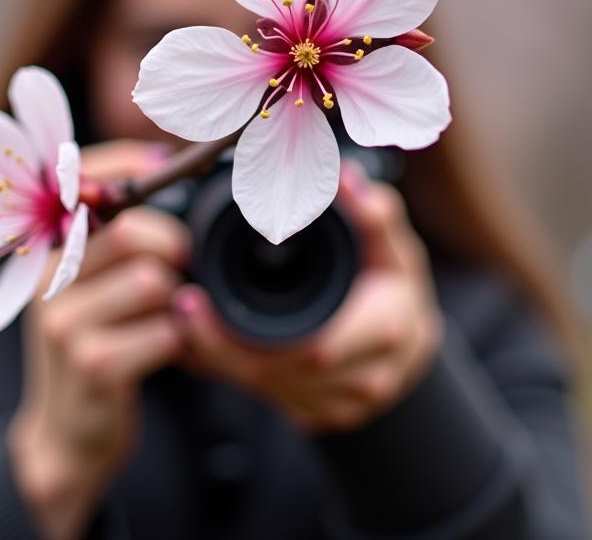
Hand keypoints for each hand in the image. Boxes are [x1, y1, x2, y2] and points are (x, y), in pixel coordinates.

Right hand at [9, 141, 189, 539]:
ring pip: (152, 280)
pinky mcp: (92, 364)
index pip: (82, 181)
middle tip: (185, 264)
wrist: (69, 434)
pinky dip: (179, 338)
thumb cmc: (97, 342)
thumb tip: (161, 159)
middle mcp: (46, 280)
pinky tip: (167, 346)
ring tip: (171, 313)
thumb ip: (111, 232)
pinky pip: (164, 331)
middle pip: (131, 230)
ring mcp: (64, 324)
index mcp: (47, 252)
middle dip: (173, 244)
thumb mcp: (91, 285)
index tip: (167, 162)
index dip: (130, 164)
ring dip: (178, 298)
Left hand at [173, 162, 442, 432]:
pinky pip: (264, 397)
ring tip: (185, 317)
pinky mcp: (316, 413)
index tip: (204, 300)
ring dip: (220, 359)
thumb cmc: (395, 285)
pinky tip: (202, 342)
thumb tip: (347, 179)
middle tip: (184, 304)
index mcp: (382, 330)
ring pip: (264, 390)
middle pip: (276, 374)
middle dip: (222, 345)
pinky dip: (231, 372)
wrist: (407, 341)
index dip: (250, 333)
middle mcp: (362, 377)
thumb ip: (374, 211)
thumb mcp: (394, 244)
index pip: (311, 347)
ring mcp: (338, 403)